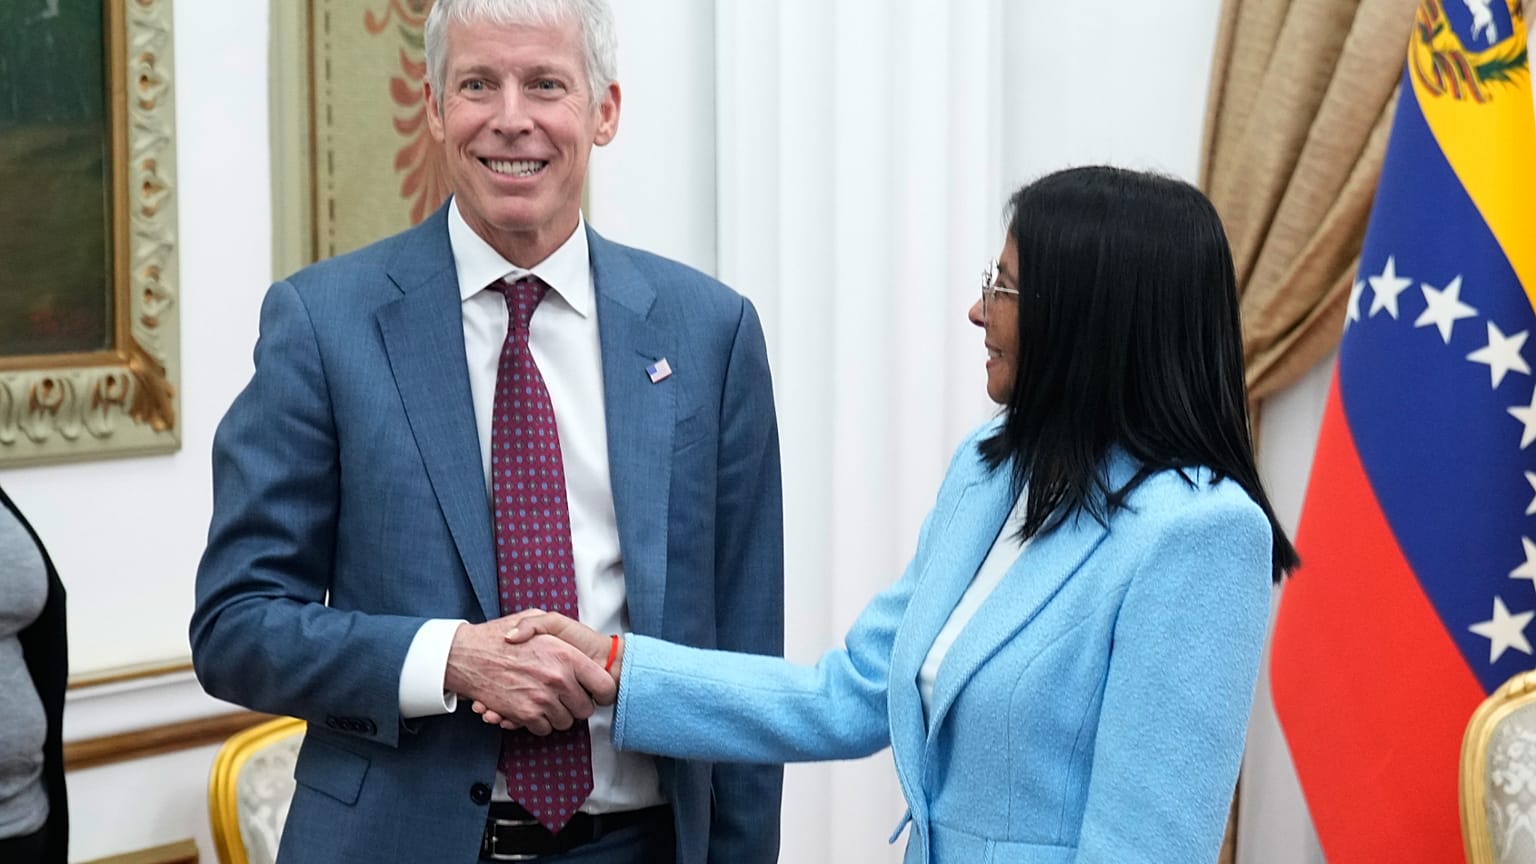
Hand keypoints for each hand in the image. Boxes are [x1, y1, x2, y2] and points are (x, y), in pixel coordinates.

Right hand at [445, 615, 615, 735]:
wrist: (466, 654)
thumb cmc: (498, 636)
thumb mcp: (533, 617)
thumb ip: (558, 630)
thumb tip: (571, 646)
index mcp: (566, 655)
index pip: (604, 686)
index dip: (601, 692)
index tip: (594, 692)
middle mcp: (558, 678)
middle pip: (584, 710)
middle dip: (576, 705)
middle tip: (566, 697)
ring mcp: (542, 699)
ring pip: (564, 722)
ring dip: (557, 715)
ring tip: (546, 700)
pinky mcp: (525, 714)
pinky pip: (543, 729)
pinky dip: (538, 723)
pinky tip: (531, 708)